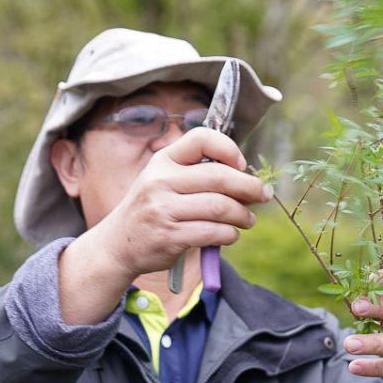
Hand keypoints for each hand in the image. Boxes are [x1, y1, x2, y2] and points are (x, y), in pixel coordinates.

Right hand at [89, 128, 271, 279]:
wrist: (119, 244)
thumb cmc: (154, 208)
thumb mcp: (165, 181)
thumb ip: (200, 175)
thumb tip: (250, 181)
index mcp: (163, 160)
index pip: (201, 139)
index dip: (228, 148)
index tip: (241, 164)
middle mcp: (160, 181)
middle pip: (219, 177)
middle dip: (249, 187)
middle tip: (263, 195)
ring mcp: (163, 209)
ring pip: (220, 207)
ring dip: (243, 214)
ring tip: (248, 219)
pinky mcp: (169, 236)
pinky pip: (214, 232)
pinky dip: (230, 234)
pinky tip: (231, 234)